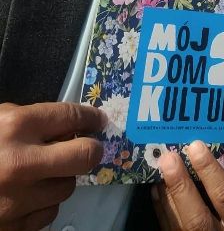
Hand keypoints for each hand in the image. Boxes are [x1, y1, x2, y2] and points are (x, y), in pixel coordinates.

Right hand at [0, 101, 105, 230]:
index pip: (71, 116)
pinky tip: (29, 196)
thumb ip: (25, 121)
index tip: (97, 120)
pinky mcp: (13, 228)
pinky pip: (47, 214)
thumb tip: (61, 127)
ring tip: (46, 172)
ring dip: (62, 178)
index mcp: (15, 126)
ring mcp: (18, 199)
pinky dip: (43, 204)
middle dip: (89, 149)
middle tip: (87, 147)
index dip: (90, 117)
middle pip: (84, 155)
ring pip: (67, 187)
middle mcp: (22, 163)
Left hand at [155, 142, 223, 230]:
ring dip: (167, 195)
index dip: (209, 171)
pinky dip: (161, 208)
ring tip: (159, 169)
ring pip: (180, 225)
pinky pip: (169, 229)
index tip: (196, 147)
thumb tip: (207, 160)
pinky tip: (157, 189)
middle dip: (181, 187)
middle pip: (197, 218)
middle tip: (169, 159)